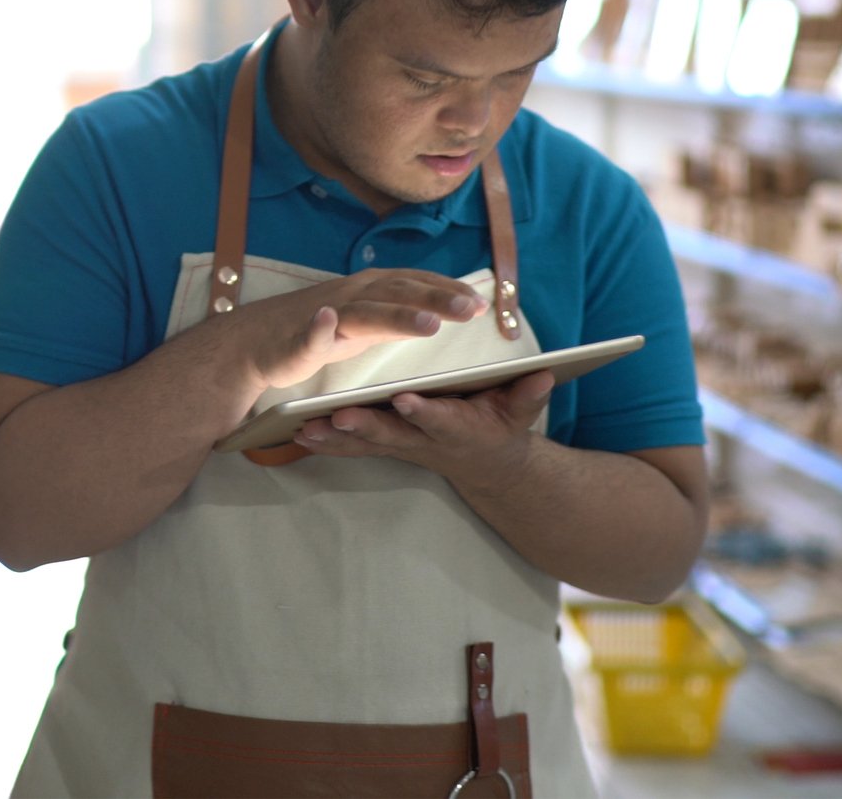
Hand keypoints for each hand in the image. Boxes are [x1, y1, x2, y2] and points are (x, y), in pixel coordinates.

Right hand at [203, 268, 488, 391]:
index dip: (446, 290)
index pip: (415, 283)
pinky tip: (327, 322)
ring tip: (428, 325)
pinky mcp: (300, 339)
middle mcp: (352, 295)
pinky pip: (311, 334)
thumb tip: (441, 309)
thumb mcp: (367, 321)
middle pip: (399, 294)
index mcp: (370, 290)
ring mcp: (326, 315)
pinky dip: (319, 328)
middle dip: (436, 299)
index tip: (481, 302)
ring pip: (365, 313)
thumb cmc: (318, 331)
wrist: (259, 342)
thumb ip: (400, 314)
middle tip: (471, 309)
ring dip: (395, 316)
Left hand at [289, 369, 555, 488]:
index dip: (424, 412)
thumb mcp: (520, 411)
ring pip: (364, 442)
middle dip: (365, 426)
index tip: (406, 400)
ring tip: (303, 429)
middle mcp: (423, 440)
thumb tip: (545, 376)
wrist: (488, 466)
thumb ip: (528, 394)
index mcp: (457, 427)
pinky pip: (351, 446)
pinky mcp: (384, 445)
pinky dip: (325, 442)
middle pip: (391, 434)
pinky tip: (296, 434)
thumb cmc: (502, 429)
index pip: (440, 418)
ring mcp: (401, 445)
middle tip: (338, 417)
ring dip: (334, 438)